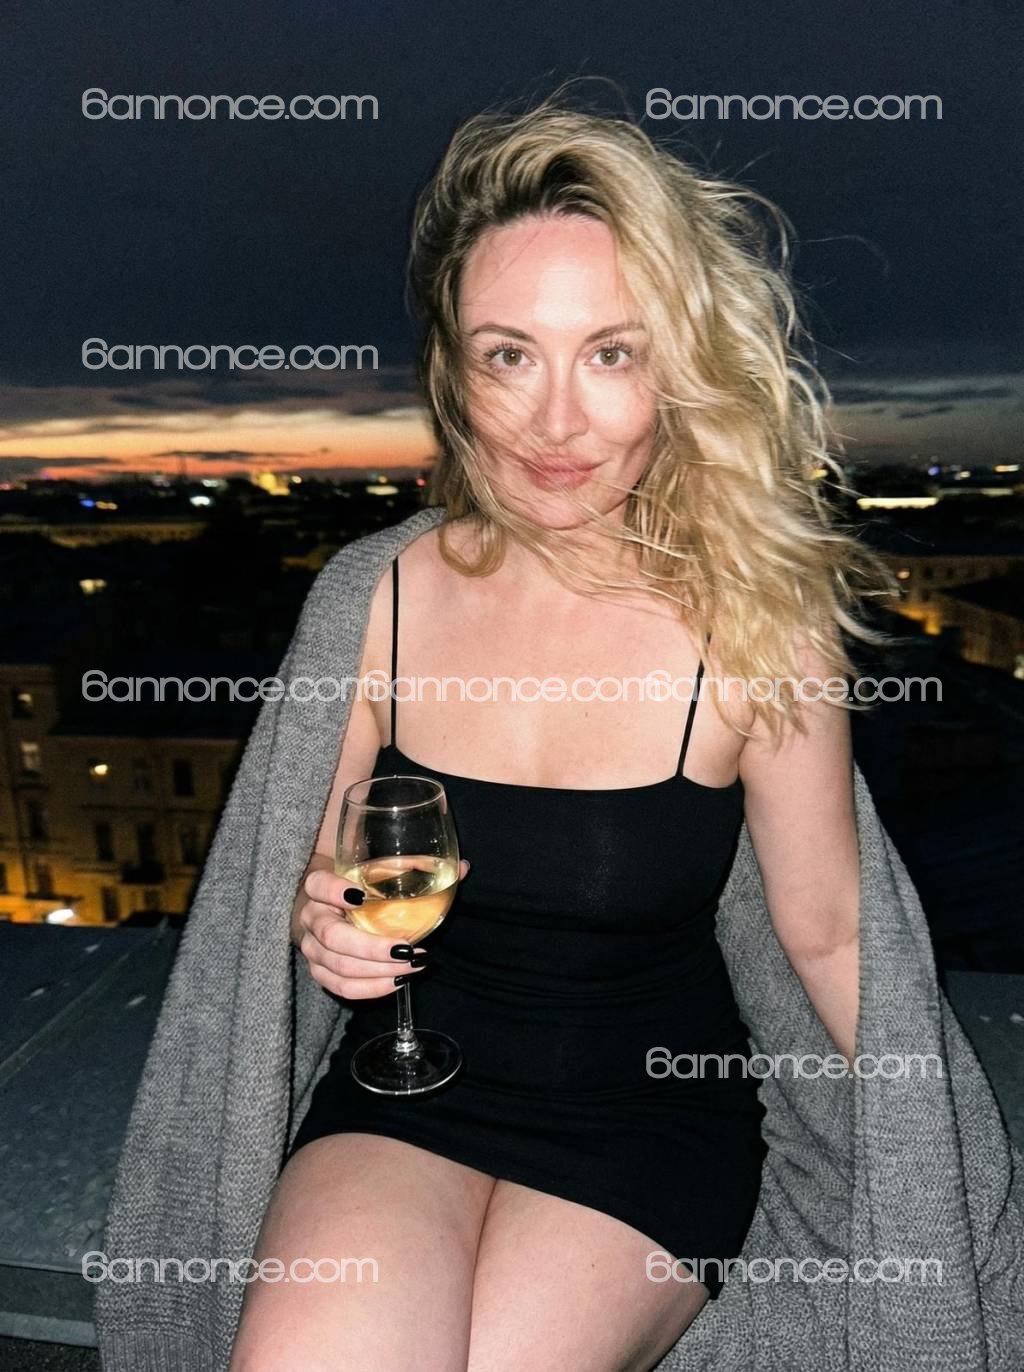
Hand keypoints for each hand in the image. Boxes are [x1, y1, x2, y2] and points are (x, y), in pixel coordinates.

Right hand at [296, 860, 469, 999]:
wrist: (329, 904)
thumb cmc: (358, 882)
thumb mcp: (376, 868)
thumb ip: (416, 865)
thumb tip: (463, 868)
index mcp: (319, 886)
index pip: (317, 885)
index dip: (333, 891)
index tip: (360, 895)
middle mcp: (311, 917)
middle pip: (331, 937)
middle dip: (371, 948)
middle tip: (406, 948)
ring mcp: (312, 948)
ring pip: (338, 967)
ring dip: (377, 972)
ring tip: (412, 965)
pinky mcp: (320, 971)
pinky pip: (341, 987)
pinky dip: (370, 988)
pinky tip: (397, 981)